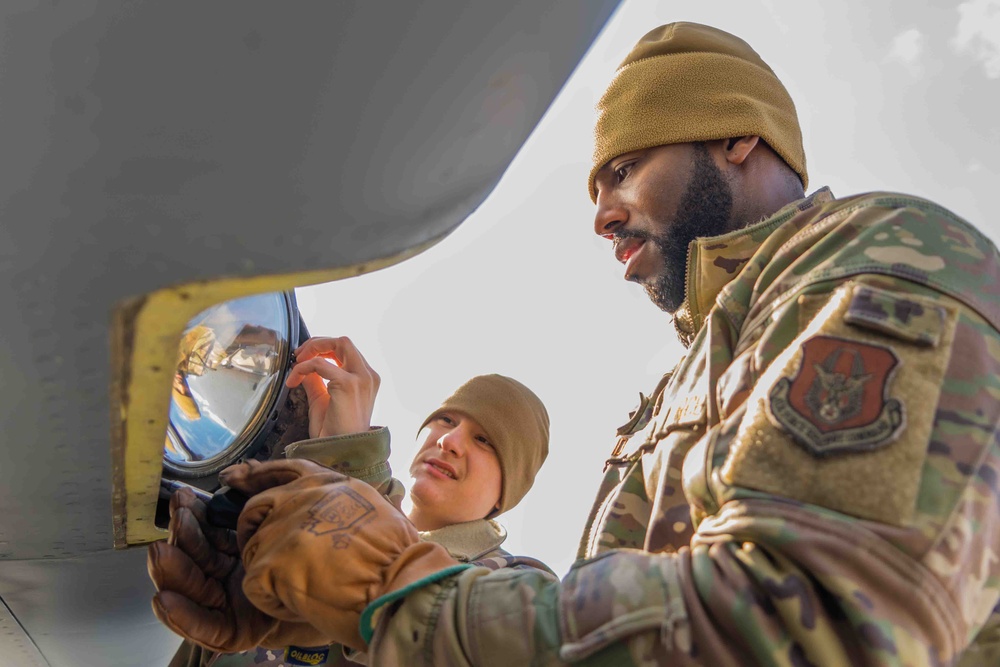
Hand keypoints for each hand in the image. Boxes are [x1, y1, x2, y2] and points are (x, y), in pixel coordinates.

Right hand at [148, 487, 329, 651]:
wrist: (334, 593)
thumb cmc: (307, 552)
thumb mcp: (287, 512)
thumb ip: (261, 488)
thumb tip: (231, 474)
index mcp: (233, 550)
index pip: (206, 532)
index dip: (193, 516)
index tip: (184, 497)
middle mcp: (225, 575)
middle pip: (196, 558)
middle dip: (182, 537)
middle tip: (178, 516)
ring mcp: (226, 604)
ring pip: (191, 588)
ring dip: (172, 571)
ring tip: (160, 553)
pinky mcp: (231, 631)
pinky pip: (203, 624)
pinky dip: (182, 614)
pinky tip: (164, 599)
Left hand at [219, 459, 459, 650]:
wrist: (398, 583)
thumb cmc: (400, 556)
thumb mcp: (377, 508)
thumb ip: (345, 504)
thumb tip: (336, 513)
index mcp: (329, 484)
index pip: (286, 470)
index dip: (259, 473)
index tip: (236, 477)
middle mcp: (302, 497)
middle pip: (257, 506)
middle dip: (251, 525)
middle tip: (255, 545)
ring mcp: (283, 528)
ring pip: (252, 548)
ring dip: (266, 568)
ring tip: (290, 584)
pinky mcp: (271, 563)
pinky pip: (254, 583)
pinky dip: (271, 598)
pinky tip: (295, 604)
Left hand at [285, 336, 380, 438]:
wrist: (341, 452)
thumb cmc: (335, 433)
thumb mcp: (323, 400)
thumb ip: (316, 381)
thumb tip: (304, 368)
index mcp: (366, 379)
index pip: (346, 351)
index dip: (323, 349)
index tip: (304, 359)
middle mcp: (368, 376)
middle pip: (344, 341)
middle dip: (318, 343)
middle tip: (299, 355)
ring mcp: (360, 379)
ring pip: (338, 343)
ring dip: (313, 348)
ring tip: (297, 362)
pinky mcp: (348, 384)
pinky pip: (319, 364)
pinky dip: (302, 368)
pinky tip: (293, 380)